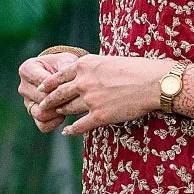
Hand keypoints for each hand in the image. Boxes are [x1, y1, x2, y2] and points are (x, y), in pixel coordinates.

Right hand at [17, 46, 84, 132]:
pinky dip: (54, 123)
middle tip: (73, 98)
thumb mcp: (65, 61)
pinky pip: (43, 125)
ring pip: (40, 114)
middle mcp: (23, 87)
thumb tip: (65, 87)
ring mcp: (27, 102)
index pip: (41, 82)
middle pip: (41, 99)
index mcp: (27, 69)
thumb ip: (65, 70)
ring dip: (56, 112)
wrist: (62, 74)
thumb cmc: (64, 65)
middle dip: (58, 100)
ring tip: (68, 106)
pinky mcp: (34, 115)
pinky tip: (64, 116)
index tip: (70, 85)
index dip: (58, 86)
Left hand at [39, 52, 166, 135]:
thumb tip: (86, 75)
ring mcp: (90, 100)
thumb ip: (93, 69)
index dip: (48, 84)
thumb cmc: (137, 69)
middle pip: (59, 94)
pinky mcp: (99, 116)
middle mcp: (83, 82)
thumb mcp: (108, 61)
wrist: (152, 83)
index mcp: (84, 65)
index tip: (41, 89)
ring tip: (56, 116)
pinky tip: (67, 132)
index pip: (59, 76)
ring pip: (68, 109)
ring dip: (60, 113)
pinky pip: (80, 125)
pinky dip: (72, 130)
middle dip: (49, 101)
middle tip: (41, 105)